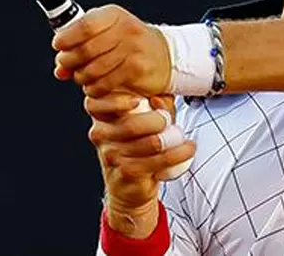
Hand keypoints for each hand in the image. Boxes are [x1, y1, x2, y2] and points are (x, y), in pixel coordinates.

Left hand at [52, 4, 170, 97]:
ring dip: (81, 77)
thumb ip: (79, 47)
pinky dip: (94, 88)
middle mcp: (125, 29)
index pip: (85, 25)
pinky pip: (106, 83)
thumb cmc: (128, 44)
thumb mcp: (105, 35)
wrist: (164, 56)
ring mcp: (133, 49)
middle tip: (67, 66)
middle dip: (70, 60)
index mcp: (114, 15)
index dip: (67, 37)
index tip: (58, 45)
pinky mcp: (137, 69)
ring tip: (81, 77)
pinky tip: (93, 87)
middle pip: (86, 49)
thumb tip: (59, 69)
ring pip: (94, 69)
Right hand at [85, 93, 195, 237]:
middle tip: (167, 120)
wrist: (130, 185)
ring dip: (174, 138)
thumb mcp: (140, 118)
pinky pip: (159, 160)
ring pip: (150, 143)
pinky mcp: (127, 172)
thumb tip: (159, 98)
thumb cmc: (136, 145)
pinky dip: (179, 153)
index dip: (115, 102)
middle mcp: (101, 135)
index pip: (94, 104)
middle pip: (132, 125)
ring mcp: (112, 155)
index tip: (137, 101)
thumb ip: (151, 102)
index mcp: (101, 117)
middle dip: (157, 121)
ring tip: (182, 137)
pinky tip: (188, 148)